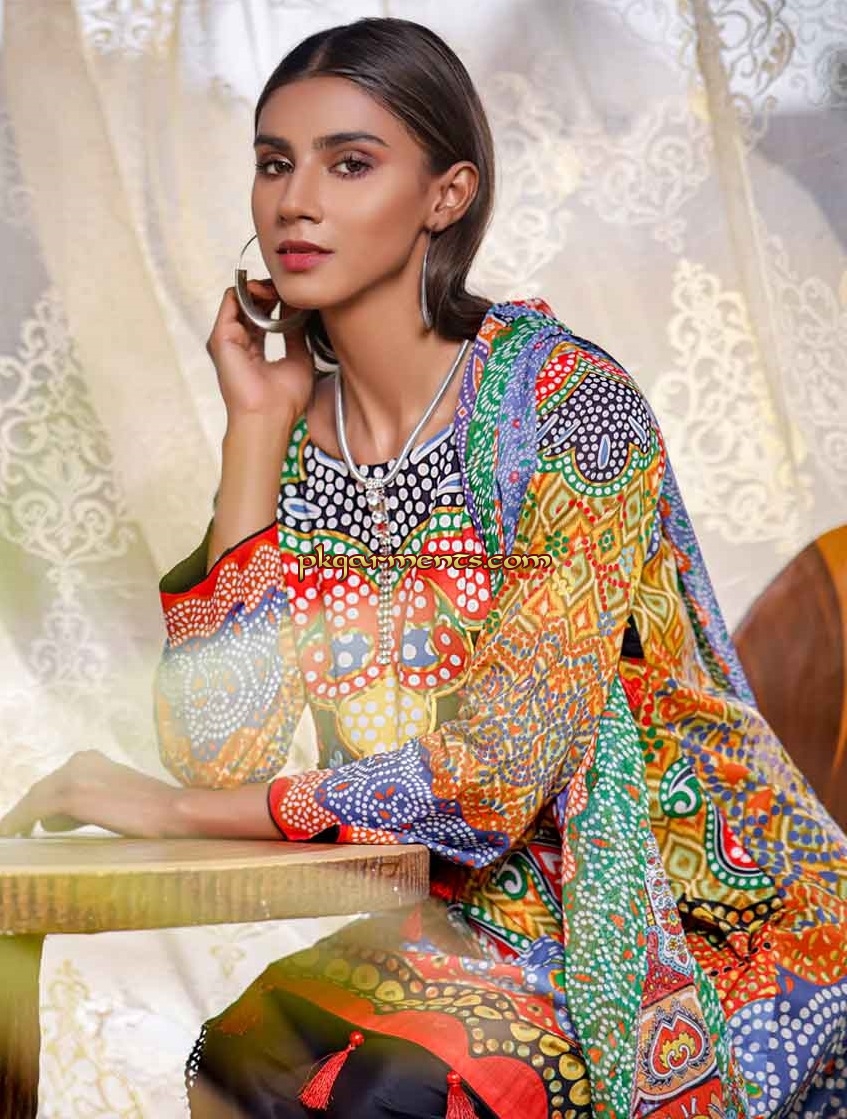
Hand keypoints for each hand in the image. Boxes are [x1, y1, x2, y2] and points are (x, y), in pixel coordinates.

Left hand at [0, 751, 180, 837]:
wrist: (172, 812)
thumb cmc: (154, 812)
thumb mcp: (117, 797)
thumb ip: (93, 800)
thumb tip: (69, 819)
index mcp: (91, 759)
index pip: (55, 784)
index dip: (39, 806)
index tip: (32, 824)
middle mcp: (79, 761)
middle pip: (41, 791)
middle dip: (29, 814)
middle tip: (21, 835)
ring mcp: (74, 777)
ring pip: (35, 801)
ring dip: (23, 820)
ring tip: (17, 838)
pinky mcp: (71, 796)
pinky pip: (32, 812)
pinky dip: (18, 824)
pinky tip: (10, 837)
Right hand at [207, 280, 315, 423]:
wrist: (269, 418)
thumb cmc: (284, 400)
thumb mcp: (298, 358)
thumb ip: (295, 333)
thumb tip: (300, 311)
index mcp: (254, 350)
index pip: (263, 315)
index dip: (280, 301)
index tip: (299, 297)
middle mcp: (239, 342)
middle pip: (251, 304)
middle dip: (271, 291)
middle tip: (290, 288)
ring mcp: (228, 339)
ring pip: (241, 299)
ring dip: (261, 288)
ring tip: (280, 289)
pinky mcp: (221, 337)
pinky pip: (231, 301)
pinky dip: (249, 291)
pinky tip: (269, 293)